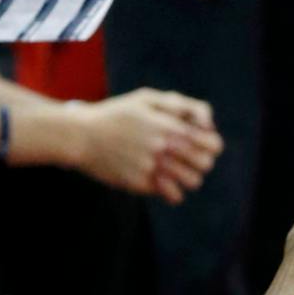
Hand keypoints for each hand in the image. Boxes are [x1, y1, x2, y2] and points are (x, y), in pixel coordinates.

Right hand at [73, 89, 222, 201]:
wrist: (79, 135)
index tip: (198, 144)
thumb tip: (209, 125)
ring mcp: (152, 167)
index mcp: (171, 127)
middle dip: (200, 161)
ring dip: (187, 177)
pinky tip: (161, 181)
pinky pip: (173, 195)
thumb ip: (184, 107)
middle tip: (185, 158)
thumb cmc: (116, 114)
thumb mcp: (148, 99)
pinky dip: (172, 191)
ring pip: (193, 182)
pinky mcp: (139, 184)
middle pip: (205, 165)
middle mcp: (165, 148)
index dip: (210, 145)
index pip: (214, 145)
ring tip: (173, 170)